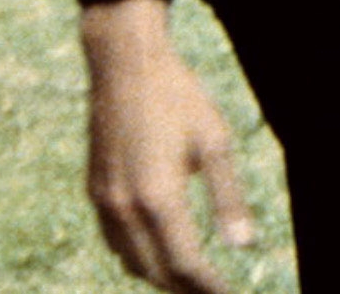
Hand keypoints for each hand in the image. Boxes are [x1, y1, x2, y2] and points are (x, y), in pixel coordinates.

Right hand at [81, 0, 253, 292]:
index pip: (184, 264)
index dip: (207, 286)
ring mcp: (104, 202)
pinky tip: (158, 250)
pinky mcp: (95, 192)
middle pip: (155, 271)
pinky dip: (138, 256)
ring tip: (190, 279)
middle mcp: (125, 208)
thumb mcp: (215, 142)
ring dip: (159, 276)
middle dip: (184, 287)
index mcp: (158, 198)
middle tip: (211, 290)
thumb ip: (228, 197)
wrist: (125, 68)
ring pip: (130, 261)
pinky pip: (115, 241)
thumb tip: (244, 244)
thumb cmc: (178, 99)